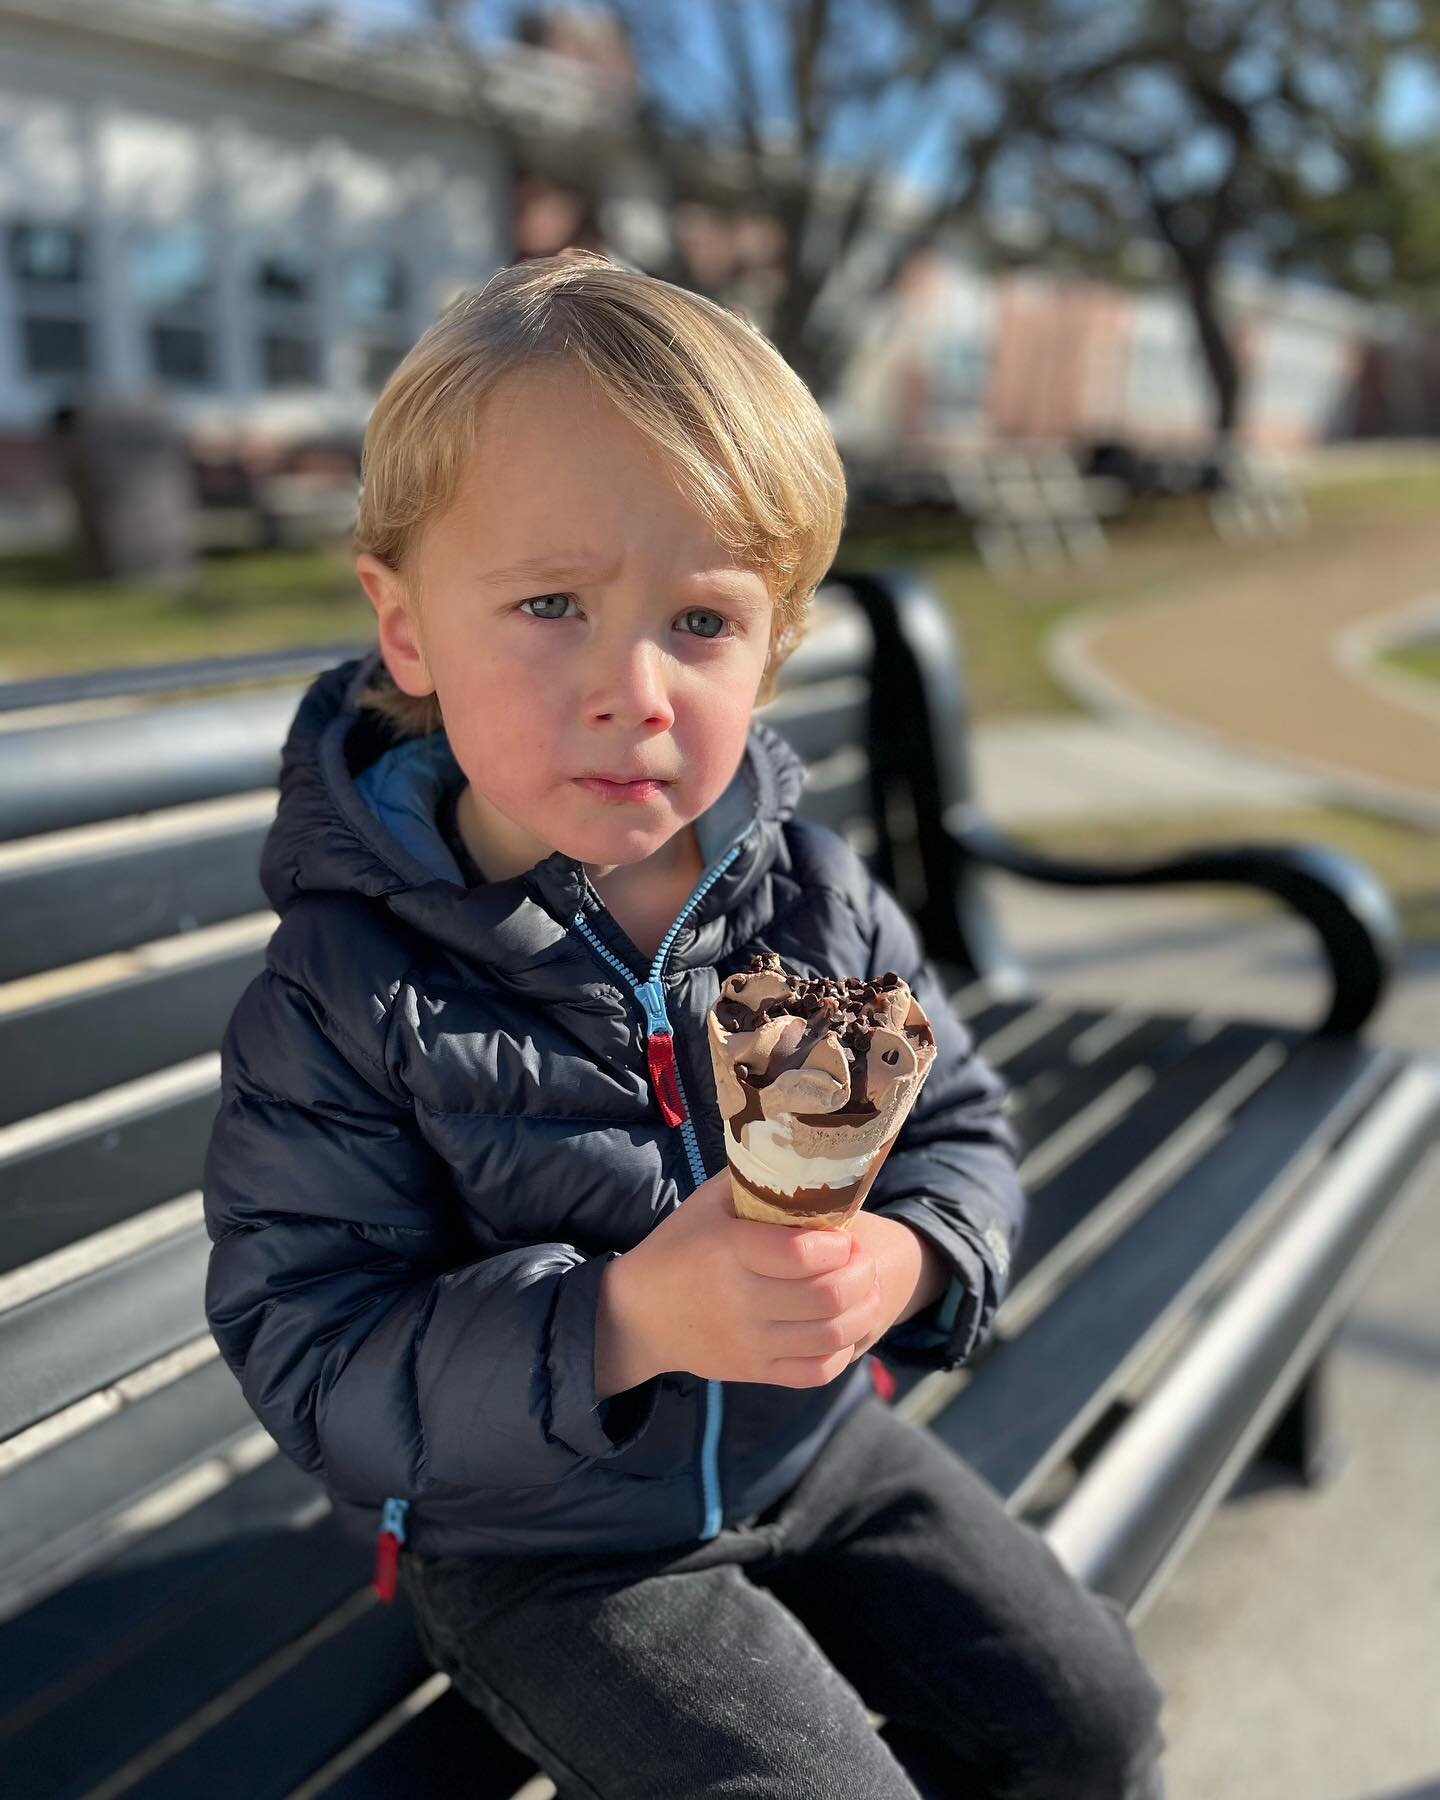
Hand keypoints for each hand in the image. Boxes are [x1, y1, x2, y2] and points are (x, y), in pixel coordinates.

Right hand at [595, 1169, 885, 1392]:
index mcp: (729, 1249)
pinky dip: (842, 1350)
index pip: (802, 1254)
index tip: (845, 1237)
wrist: (638, 1315)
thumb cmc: (681, 1246)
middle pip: (826, 1297)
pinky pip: (816, 1372)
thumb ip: (756, 1180)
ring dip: (862, 1310)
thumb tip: (809, 1156)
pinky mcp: (754, 1370)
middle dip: (860, 1275)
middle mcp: (740, 1299)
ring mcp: (749, 1341)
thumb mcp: (709, 1202)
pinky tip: (844, 1328)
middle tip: (862, 1260)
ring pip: (830, 1336)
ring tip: (865, 1290)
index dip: (839, 1245)